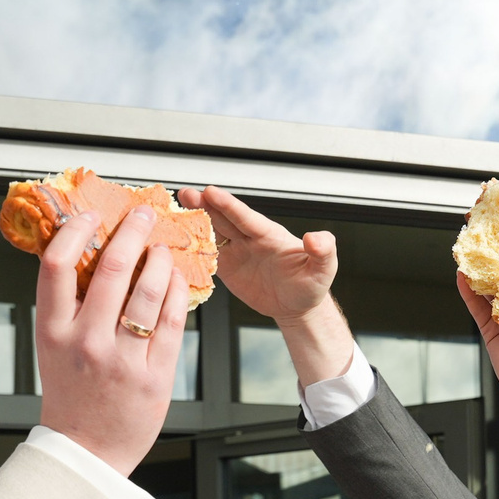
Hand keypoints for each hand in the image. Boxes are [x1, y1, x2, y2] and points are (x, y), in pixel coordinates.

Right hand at [34, 205, 189, 475]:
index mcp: (54, 332)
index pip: (56, 266)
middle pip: (111, 268)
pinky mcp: (154, 376)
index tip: (90, 215)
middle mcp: (86, 343)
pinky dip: (176, 292)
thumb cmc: (72, 397)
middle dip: (132, 231)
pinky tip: (176, 281)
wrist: (87, 452)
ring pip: (148, 290)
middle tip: (143, 216)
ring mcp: (122, 360)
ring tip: (163, 249)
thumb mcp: (54, 348)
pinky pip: (172, 321)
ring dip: (160, 259)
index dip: (75, 231)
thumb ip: (69, 306)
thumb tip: (89, 254)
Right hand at [179, 187, 355, 388]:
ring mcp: (237, 252)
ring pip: (212, 233)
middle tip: (185, 194)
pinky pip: (207, 257)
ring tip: (174, 212)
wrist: (298, 307)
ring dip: (194, 223)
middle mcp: (250, 239)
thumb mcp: (324, 268)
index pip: (246, 217)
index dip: (228, 205)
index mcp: (269, 234)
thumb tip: (317, 238)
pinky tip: (176, 244)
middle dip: (204, 205)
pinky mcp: (227, 268)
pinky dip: (192, 250)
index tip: (211, 192)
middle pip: (223, 218)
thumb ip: (324, 250)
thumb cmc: (311, 285)